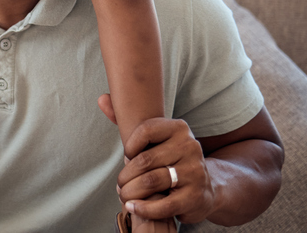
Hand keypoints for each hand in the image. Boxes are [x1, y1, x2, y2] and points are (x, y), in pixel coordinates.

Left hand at [98, 97, 215, 224]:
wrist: (206, 187)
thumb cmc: (171, 159)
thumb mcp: (157, 139)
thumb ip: (128, 120)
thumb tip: (101, 99)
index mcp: (179, 128)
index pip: (145, 130)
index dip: (130, 145)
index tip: (126, 156)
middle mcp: (190, 147)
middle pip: (145, 159)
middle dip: (126, 174)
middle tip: (119, 184)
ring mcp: (194, 172)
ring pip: (151, 181)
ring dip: (131, 191)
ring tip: (123, 195)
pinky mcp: (195, 197)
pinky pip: (163, 205)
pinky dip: (143, 208)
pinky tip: (133, 207)